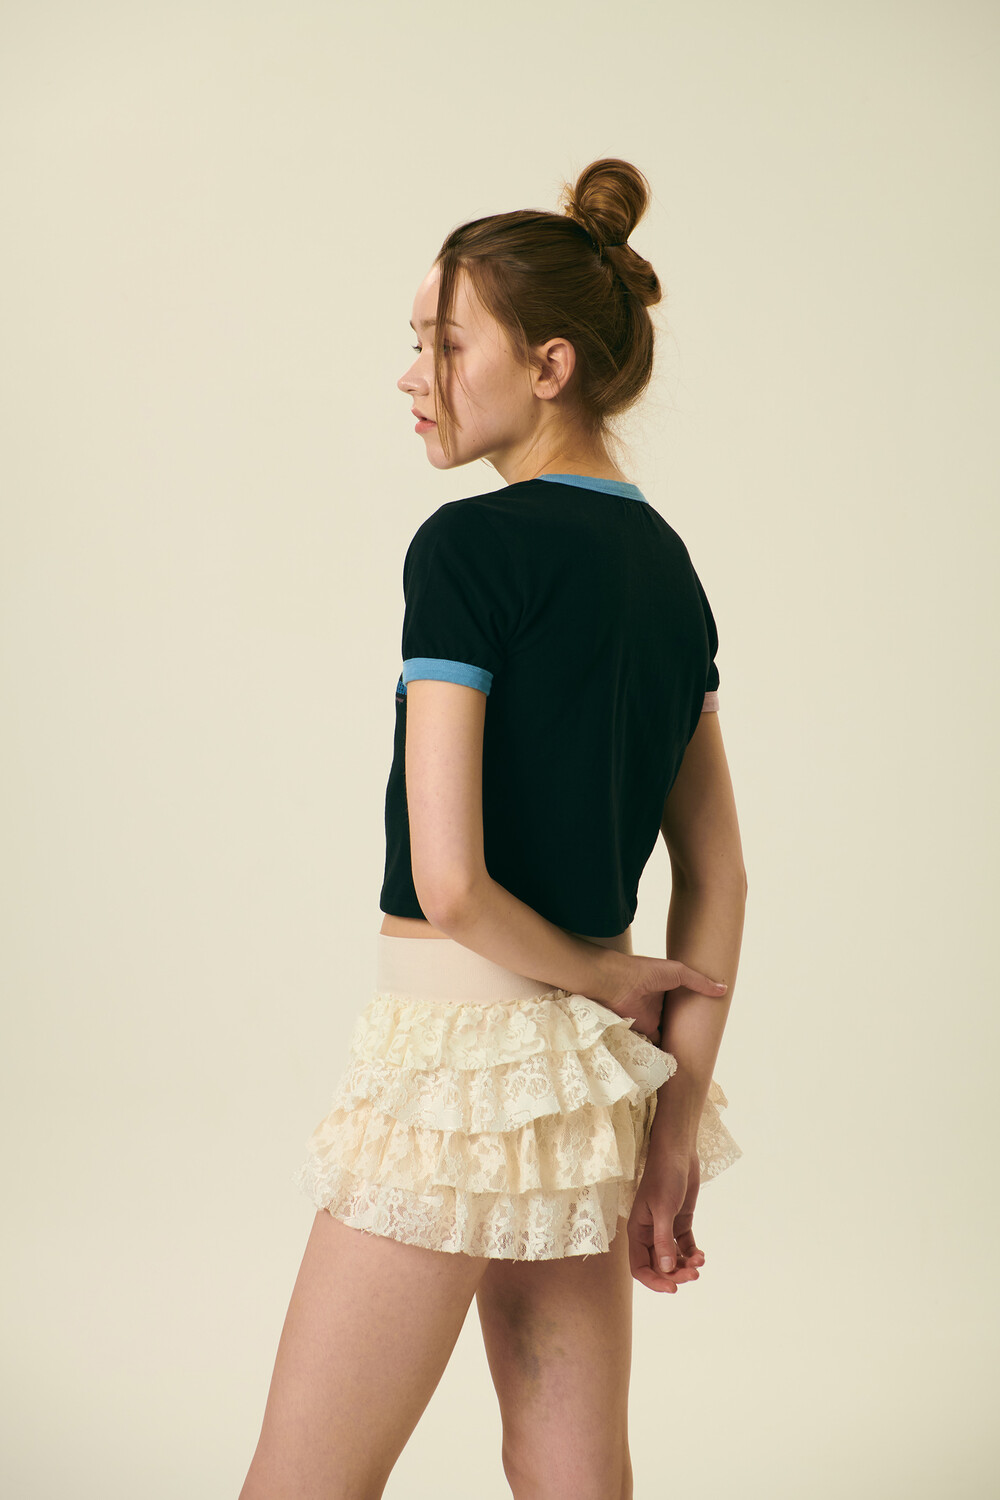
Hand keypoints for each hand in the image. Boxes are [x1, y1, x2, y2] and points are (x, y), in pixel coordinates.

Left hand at [606, 953, 727, 1042]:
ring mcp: (652, 1016)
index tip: (712, 1016)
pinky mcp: (644, 1030)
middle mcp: (660, 1002)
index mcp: (668, 986)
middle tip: (708, 1038)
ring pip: (668, 1031)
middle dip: (687, 1026)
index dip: (696, 1007)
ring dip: (677, 1039)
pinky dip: (664, 1049)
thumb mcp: (678, 972)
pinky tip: (678, 1057)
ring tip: (696, 1051)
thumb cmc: (647, 972)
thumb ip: (699, 982)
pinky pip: (656, 1042)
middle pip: (677, 1017)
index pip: (685, 999)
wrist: (618, 983)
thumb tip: (724, 989)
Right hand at [627, 1147, 703, 1292]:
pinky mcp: (680, 1222)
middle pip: (659, 1266)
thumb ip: (663, 1240)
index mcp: (637, 1230)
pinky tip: (701, 1255)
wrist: (678, 1152)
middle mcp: (649, 1233)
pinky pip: (684, 1247)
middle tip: (694, 1275)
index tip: (673, 1288)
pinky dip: (692, 1254)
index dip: (654, 1281)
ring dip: (685, 1265)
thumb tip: (665, 1270)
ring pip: (673, 1258)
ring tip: (700, 1262)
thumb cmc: (665, 1176)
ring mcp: (665, 1228)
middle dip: (675, 1274)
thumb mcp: (663, 1208)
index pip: (640, 1266)